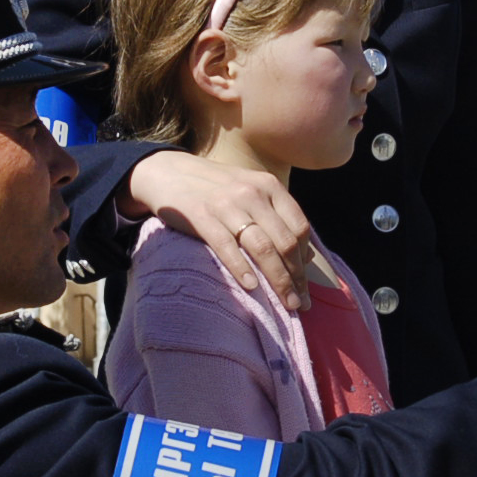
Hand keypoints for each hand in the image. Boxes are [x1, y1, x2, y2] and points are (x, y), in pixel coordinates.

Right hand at [121, 152, 315, 310]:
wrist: (169, 172)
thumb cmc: (216, 188)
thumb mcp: (251, 192)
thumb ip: (279, 218)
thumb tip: (308, 255)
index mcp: (269, 186)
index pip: (299, 227)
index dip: (305, 261)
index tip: (306, 286)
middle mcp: (252, 193)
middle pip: (284, 241)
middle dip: (296, 277)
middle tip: (300, 304)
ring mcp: (226, 204)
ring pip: (262, 247)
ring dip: (278, 279)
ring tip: (285, 303)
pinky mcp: (201, 215)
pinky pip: (226, 246)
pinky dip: (241, 268)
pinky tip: (251, 286)